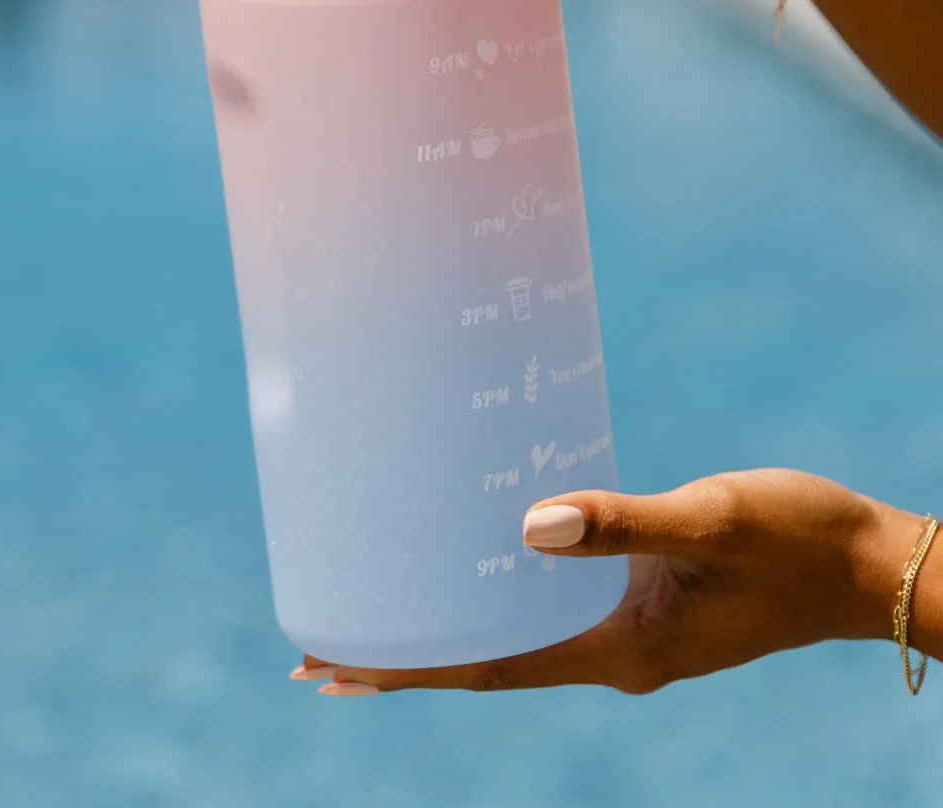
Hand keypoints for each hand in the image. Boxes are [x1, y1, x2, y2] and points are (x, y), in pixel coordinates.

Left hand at [291, 470, 930, 695]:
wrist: (870, 565)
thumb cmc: (797, 542)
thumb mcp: (709, 523)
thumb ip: (621, 524)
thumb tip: (526, 524)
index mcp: (619, 652)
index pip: (483, 668)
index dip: (402, 667)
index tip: (327, 665)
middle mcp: (616, 654)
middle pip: (486, 661)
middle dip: (406, 654)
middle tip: (322, 637)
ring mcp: (634, 633)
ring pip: (517, 634)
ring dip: (450, 625)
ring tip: (382, 600)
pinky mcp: (652, 604)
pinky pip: (555, 607)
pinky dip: (504, 595)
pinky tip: (487, 559)